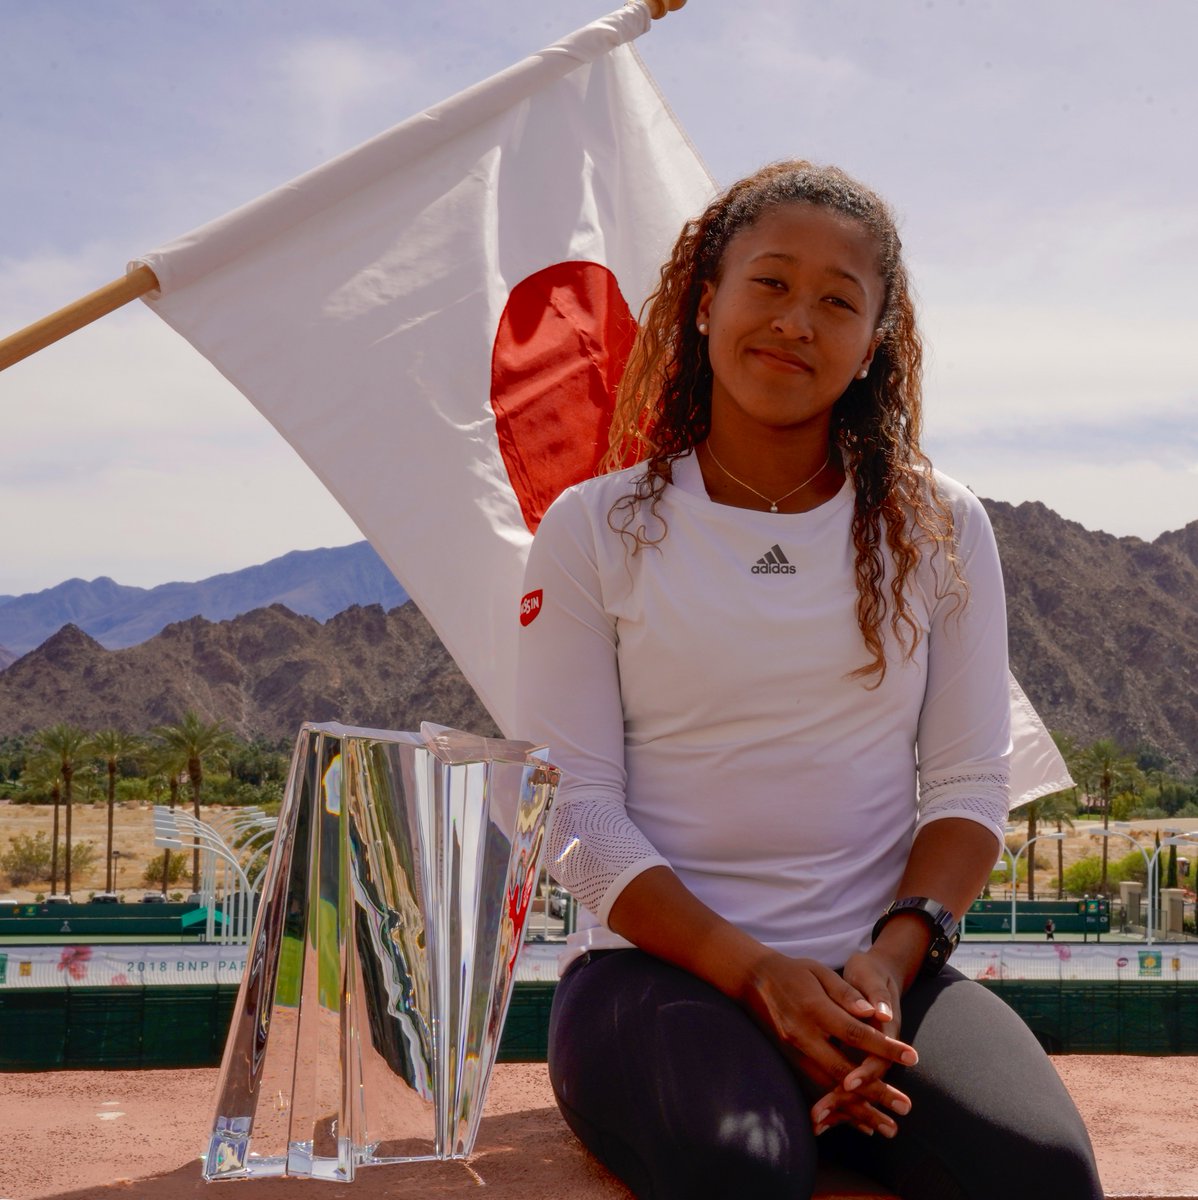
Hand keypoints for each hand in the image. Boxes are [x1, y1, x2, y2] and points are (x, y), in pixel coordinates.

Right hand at [739, 951, 916, 1134]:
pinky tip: (860, 1123)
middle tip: (905, 1106)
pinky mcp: (792, 1060)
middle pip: (843, 1071)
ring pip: (830, 1087)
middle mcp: (803, 1036)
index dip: (884, 1047)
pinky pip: (818, 1087)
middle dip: (876, 1092)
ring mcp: (795, 1051)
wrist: (754, 980)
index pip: (855, 1033)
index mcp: (814, 1010)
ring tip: (888, 1127)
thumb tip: (872, 1013)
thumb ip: (846, 993)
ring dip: (860, 1109)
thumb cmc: (794, 971)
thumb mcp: (820, 971)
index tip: (912, 1057)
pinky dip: (840, 1107)